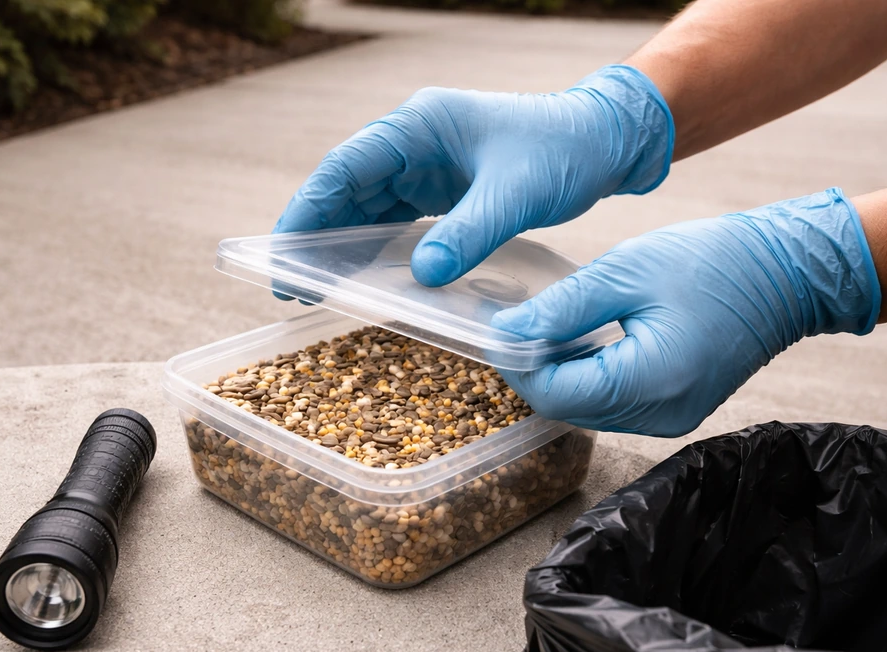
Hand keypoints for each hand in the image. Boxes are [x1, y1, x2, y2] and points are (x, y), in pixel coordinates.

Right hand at [273, 65, 672, 286]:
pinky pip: (396, 220)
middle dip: (316, 235)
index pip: (346, 166)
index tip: (284, 251)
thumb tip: (423, 277)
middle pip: (346, 188)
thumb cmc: (561, 150)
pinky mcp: (443, 190)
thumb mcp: (514, 194)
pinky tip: (364, 277)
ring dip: (342, 244)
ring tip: (318, 289)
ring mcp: (426, 165)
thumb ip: (469, 234)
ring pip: (367, 206)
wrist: (602, 143)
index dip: (309, 209)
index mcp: (420, 126)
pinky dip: (377, 247)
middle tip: (293, 286)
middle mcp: (414, 142)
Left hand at [492, 188, 881, 436]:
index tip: (498, 329)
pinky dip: (587, 376)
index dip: (517, 364)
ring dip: (559, 374)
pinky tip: (576, 342)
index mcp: (651, 382)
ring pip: (588, 409)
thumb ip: (560, 309)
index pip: (556, 393)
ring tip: (542, 330)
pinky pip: (615, 403)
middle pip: (569, 408)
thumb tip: (507, 332)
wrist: (787, 272)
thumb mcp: (625, 273)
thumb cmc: (715, 261)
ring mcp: (671, 417)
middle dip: (534, 371)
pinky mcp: (675, 407)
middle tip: (514, 326)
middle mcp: (661, 414)